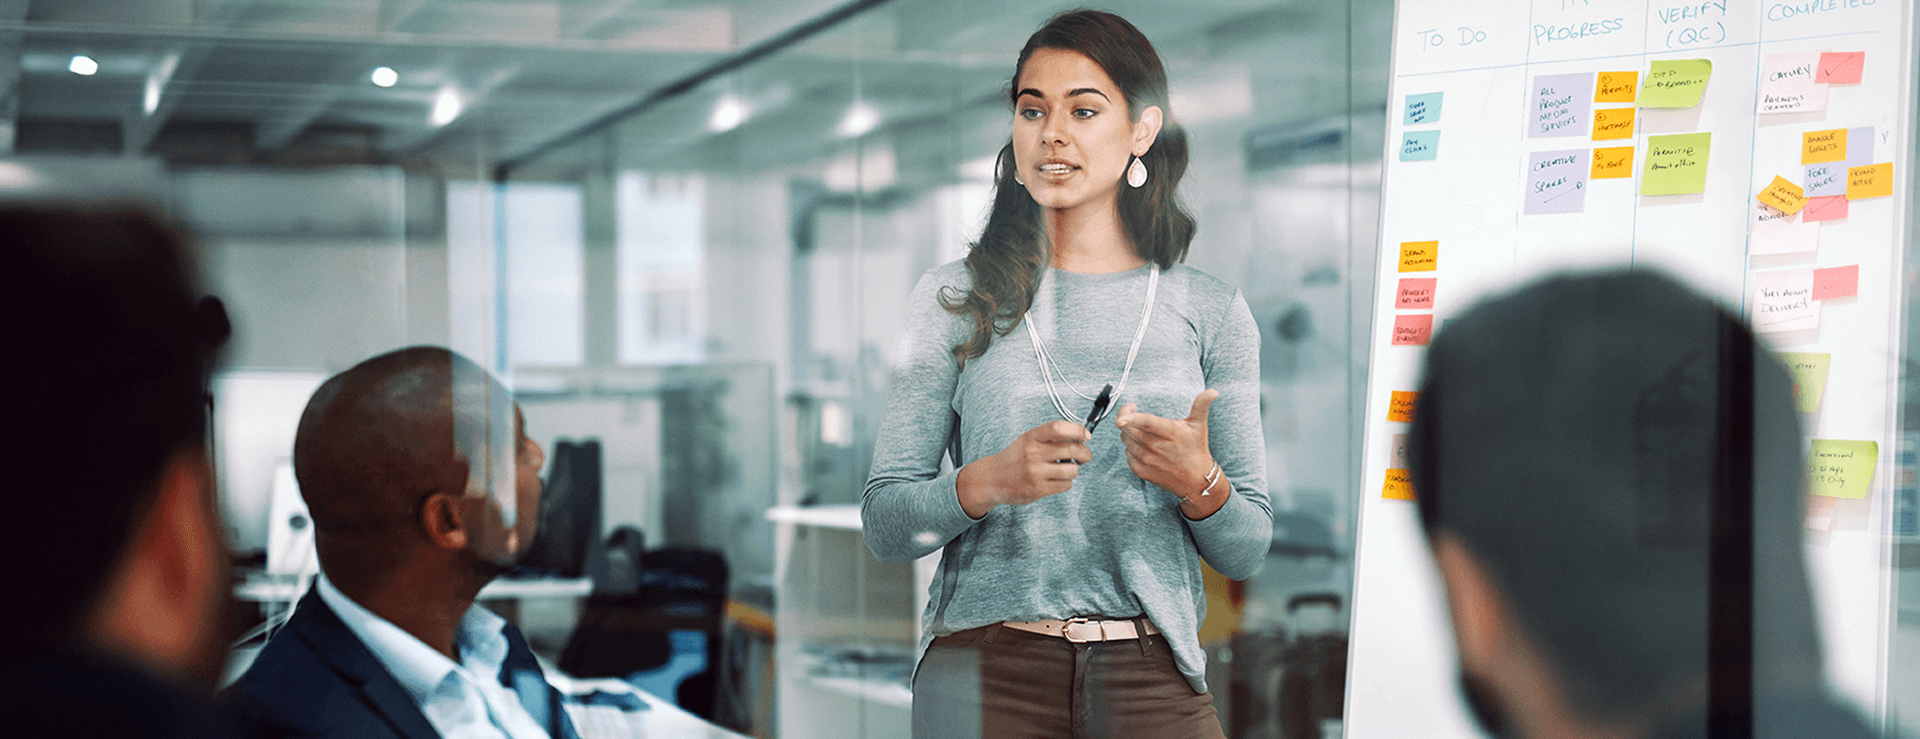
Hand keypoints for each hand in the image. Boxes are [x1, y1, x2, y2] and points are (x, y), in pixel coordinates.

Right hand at [956, 420, 1090, 517]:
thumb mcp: (1028, 440)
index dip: (1077, 430)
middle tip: (1084, 456)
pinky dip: (1066, 482)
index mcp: (1032, 437)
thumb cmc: (1016, 458)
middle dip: (1085, 453)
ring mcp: (1036, 472)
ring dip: (1074, 470)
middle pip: (1072, 449)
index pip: (1058, 428)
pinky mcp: (1038, 489)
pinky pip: (1066, 485)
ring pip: (1072, 470)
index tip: (1086, 436)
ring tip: (1065, 469)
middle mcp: (1033, 453)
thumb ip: (1050, 436)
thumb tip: (1081, 435)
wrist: (993, 478)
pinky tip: (1056, 480)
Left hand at [1116, 390, 1226, 516]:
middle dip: (1127, 419)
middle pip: (1129, 428)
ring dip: (1129, 433)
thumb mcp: (1199, 425)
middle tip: (1134, 415)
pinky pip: (1127, 454)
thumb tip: (1213, 391)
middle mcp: (1156, 447)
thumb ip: (1201, 405)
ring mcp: (1148, 460)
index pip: (1146, 421)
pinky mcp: (1142, 471)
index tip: (1123, 414)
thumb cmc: (1196, 449)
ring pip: (1126, 440)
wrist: (1197, 480)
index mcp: (1170, 432)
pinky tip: (1142, 447)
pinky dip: (1130, 448)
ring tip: (1142, 432)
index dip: (1131, 417)